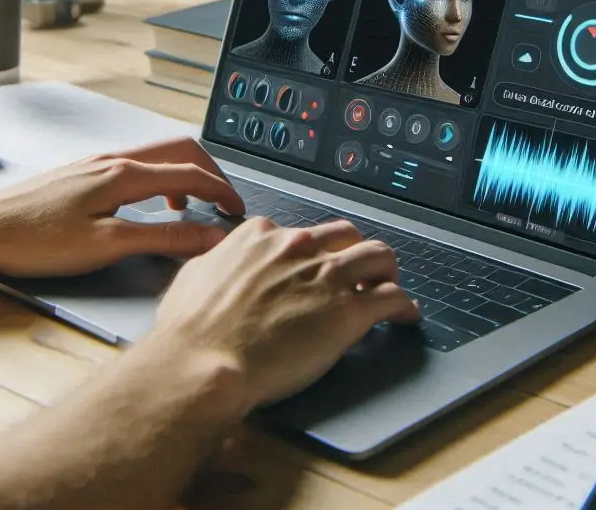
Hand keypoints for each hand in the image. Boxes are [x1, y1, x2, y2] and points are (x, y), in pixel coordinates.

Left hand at [0, 138, 244, 277]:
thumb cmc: (33, 240)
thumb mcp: (106, 246)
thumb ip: (163, 237)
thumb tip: (208, 235)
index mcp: (124, 174)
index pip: (191, 173)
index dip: (222, 191)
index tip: (237, 211)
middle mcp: (114, 160)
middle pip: (181, 151)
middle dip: (210, 173)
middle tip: (224, 202)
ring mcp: (98, 163)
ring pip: (159, 155)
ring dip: (185, 175)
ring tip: (193, 207)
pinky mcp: (84, 173)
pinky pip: (138, 165)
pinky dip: (160, 180)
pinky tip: (150, 205)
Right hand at [151, 217, 419, 413]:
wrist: (202, 362)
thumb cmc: (190, 331)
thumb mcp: (194, 277)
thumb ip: (216, 261)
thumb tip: (217, 259)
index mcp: (263, 237)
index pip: (302, 233)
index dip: (312, 252)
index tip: (314, 266)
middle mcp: (299, 247)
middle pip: (346, 236)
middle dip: (353, 253)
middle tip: (356, 274)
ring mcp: (327, 276)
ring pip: (378, 255)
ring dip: (386, 271)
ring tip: (388, 285)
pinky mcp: (348, 310)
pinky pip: (391, 298)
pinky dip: (403, 305)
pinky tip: (405, 314)